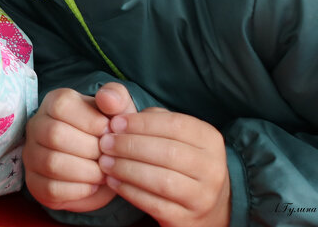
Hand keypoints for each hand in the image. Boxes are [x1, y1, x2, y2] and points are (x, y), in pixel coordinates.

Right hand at [24, 87, 119, 212]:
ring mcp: (31, 155)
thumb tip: (106, 98)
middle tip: (108, 156)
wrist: (103, 166)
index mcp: (53, 103)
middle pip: (54, 134)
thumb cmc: (107, 135)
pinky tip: (92, 185)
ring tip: (103, 172)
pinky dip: (79, 190)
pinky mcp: (34, 183)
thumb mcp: (117, 112)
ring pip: (51, 163)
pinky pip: (51, 188)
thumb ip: (116, 97)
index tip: (109, 132)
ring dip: (86, 171)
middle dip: (90, 149)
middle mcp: (36, 126)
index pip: (61, 105)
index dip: (91, 121)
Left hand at [99, 108, 229, 226]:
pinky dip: (130, 191)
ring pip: (163, 181)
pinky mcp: (188, 220)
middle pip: (169, 153)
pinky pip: (155, 204)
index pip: (176, 125)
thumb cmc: (174, 157)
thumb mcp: (166, 132)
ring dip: (127, 169)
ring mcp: (204, 197)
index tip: (114, 123)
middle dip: (130, 146)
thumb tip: (110, 101)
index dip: (141, 123)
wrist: (202, 202)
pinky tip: (113, 181)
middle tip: (104, 143)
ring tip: (105, 162)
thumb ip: (142, 114)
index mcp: (210, 139)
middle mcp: (213, 168)